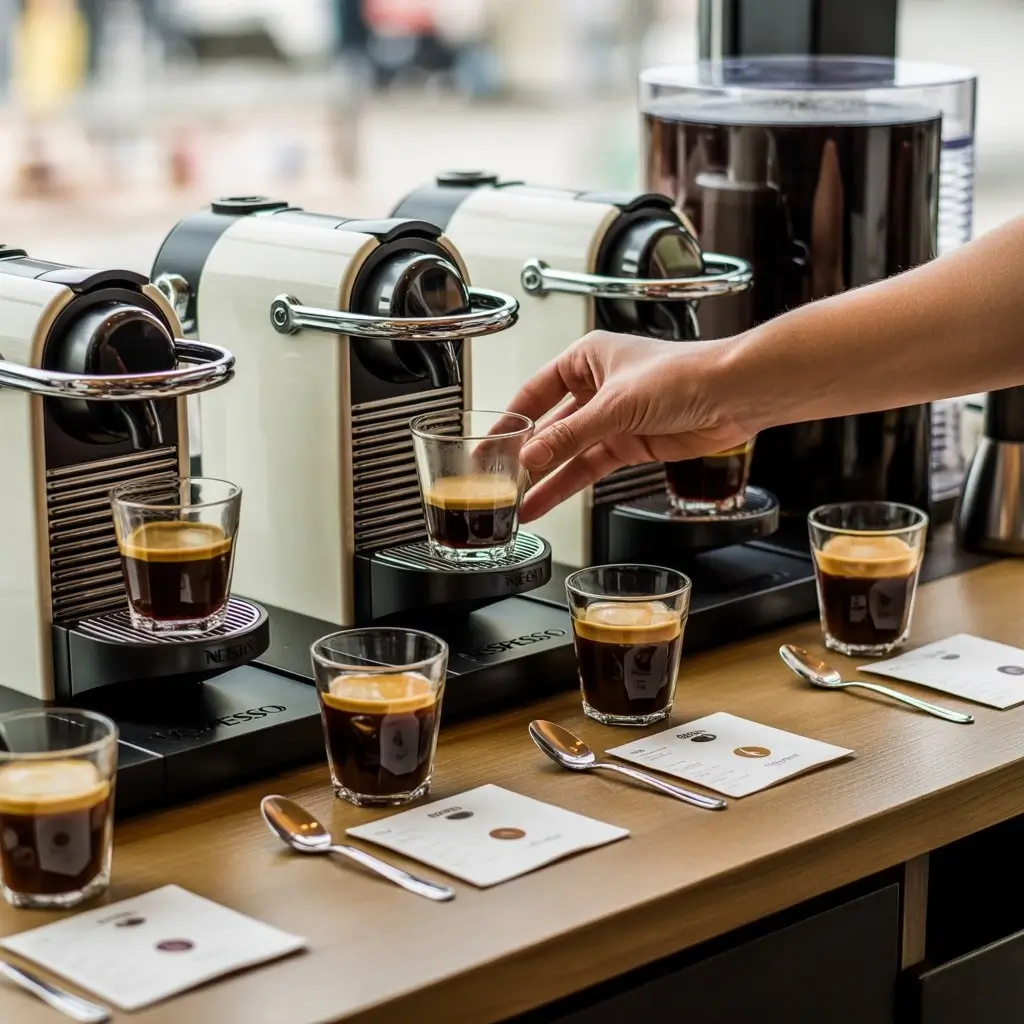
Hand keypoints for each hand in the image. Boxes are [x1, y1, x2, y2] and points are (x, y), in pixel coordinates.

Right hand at [507, 331, 752, 521]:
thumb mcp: (615, 405)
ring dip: (544, 477)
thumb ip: (569, 436)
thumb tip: (531, 456)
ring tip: (517, 502)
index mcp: (587, 359)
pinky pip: (590, 466)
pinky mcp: (630, 444)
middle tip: (495, 479)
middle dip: (525, 455)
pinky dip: (569, 483)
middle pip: (550, 426)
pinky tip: (547, 499)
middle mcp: (597, 387)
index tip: (489, 445)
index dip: (511, 421)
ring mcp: (614, 418)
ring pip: (568, 452)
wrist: (733, 396)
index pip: (535, 392)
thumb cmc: (685, 374)